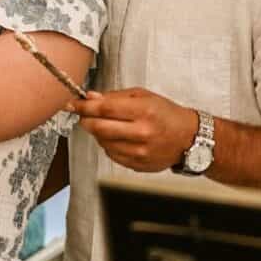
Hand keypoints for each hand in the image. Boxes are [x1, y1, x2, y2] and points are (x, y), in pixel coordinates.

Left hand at [69, 88, 199, 172]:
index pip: (104, 109)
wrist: (188, 139)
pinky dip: (109, 145)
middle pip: (98, 127)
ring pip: (102, 142)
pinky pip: (111, 154)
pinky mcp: (136, 165)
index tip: (72, 104)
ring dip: (98, 133)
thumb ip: (115, 97)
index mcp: (143, 111)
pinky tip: (120, 138)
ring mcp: (138, 152)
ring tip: (110, 125)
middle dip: (86, 120)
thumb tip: (90, 98)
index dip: (84, 106)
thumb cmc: (166, 114)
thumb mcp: (144, 96)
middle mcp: (141, 133)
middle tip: (84, 115)